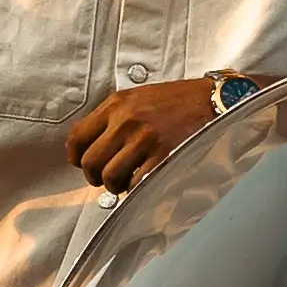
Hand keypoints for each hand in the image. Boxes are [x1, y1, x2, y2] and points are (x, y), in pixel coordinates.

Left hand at [68, 76, 226, 187]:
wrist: (210, 100)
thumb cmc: (175, 101)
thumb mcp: (136, 98)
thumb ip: (111, 118)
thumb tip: (92, 146)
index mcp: (115, 105)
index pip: (76, 138)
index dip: (75, 157)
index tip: (82, 163)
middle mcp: (125, 121)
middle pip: (90, 162)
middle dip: (94, 177)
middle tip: (104, 179)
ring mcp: (144, 139)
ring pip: (110, 176)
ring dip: (115, 186)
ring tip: (124, 182)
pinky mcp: (162, 155)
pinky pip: (136, 183)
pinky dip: (136, 189)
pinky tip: (142, 182)